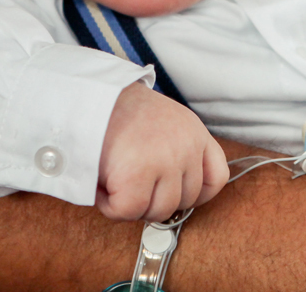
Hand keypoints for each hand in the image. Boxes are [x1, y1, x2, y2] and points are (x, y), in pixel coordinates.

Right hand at [97, 81, 228, 221]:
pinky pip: (128, 211)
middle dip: (155, 199)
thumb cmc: (117, 109)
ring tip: (114, 179)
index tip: (172, 194)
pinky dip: (111, 206)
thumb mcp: (162, 121)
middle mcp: (186, 147)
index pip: (216, 177)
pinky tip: (102, 185)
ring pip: (157, 211)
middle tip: (130, 183)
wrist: (89, 93)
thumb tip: (173, 195)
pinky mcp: (137, 175)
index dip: (195, 195)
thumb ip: (176, 151)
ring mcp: (164, 162)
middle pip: (184, 201)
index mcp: (194, 132)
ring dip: (132, 204)